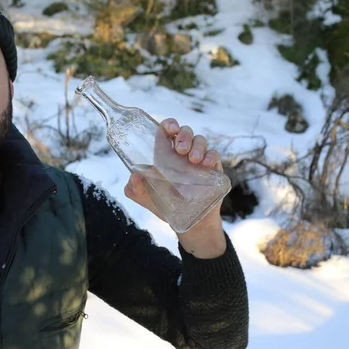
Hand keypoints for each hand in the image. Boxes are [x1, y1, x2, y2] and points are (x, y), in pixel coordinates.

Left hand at [124, 118, 226, 257]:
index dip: (169, 124)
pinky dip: (211, 156)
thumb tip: (134, 176)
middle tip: (180, 150)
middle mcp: (182, 154)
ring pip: (201, 141)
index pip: (167, 131)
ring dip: (197, 146)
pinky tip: (205, 165)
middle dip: (184, 135)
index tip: (170, 129)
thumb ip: (133, 188)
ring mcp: (198, 160)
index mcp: (164, 154)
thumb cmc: (163, 205)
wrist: (187, 224)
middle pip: (185, 131)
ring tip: (193, 160)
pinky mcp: (212, 170)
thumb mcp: (143, 197)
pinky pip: (214, 155)